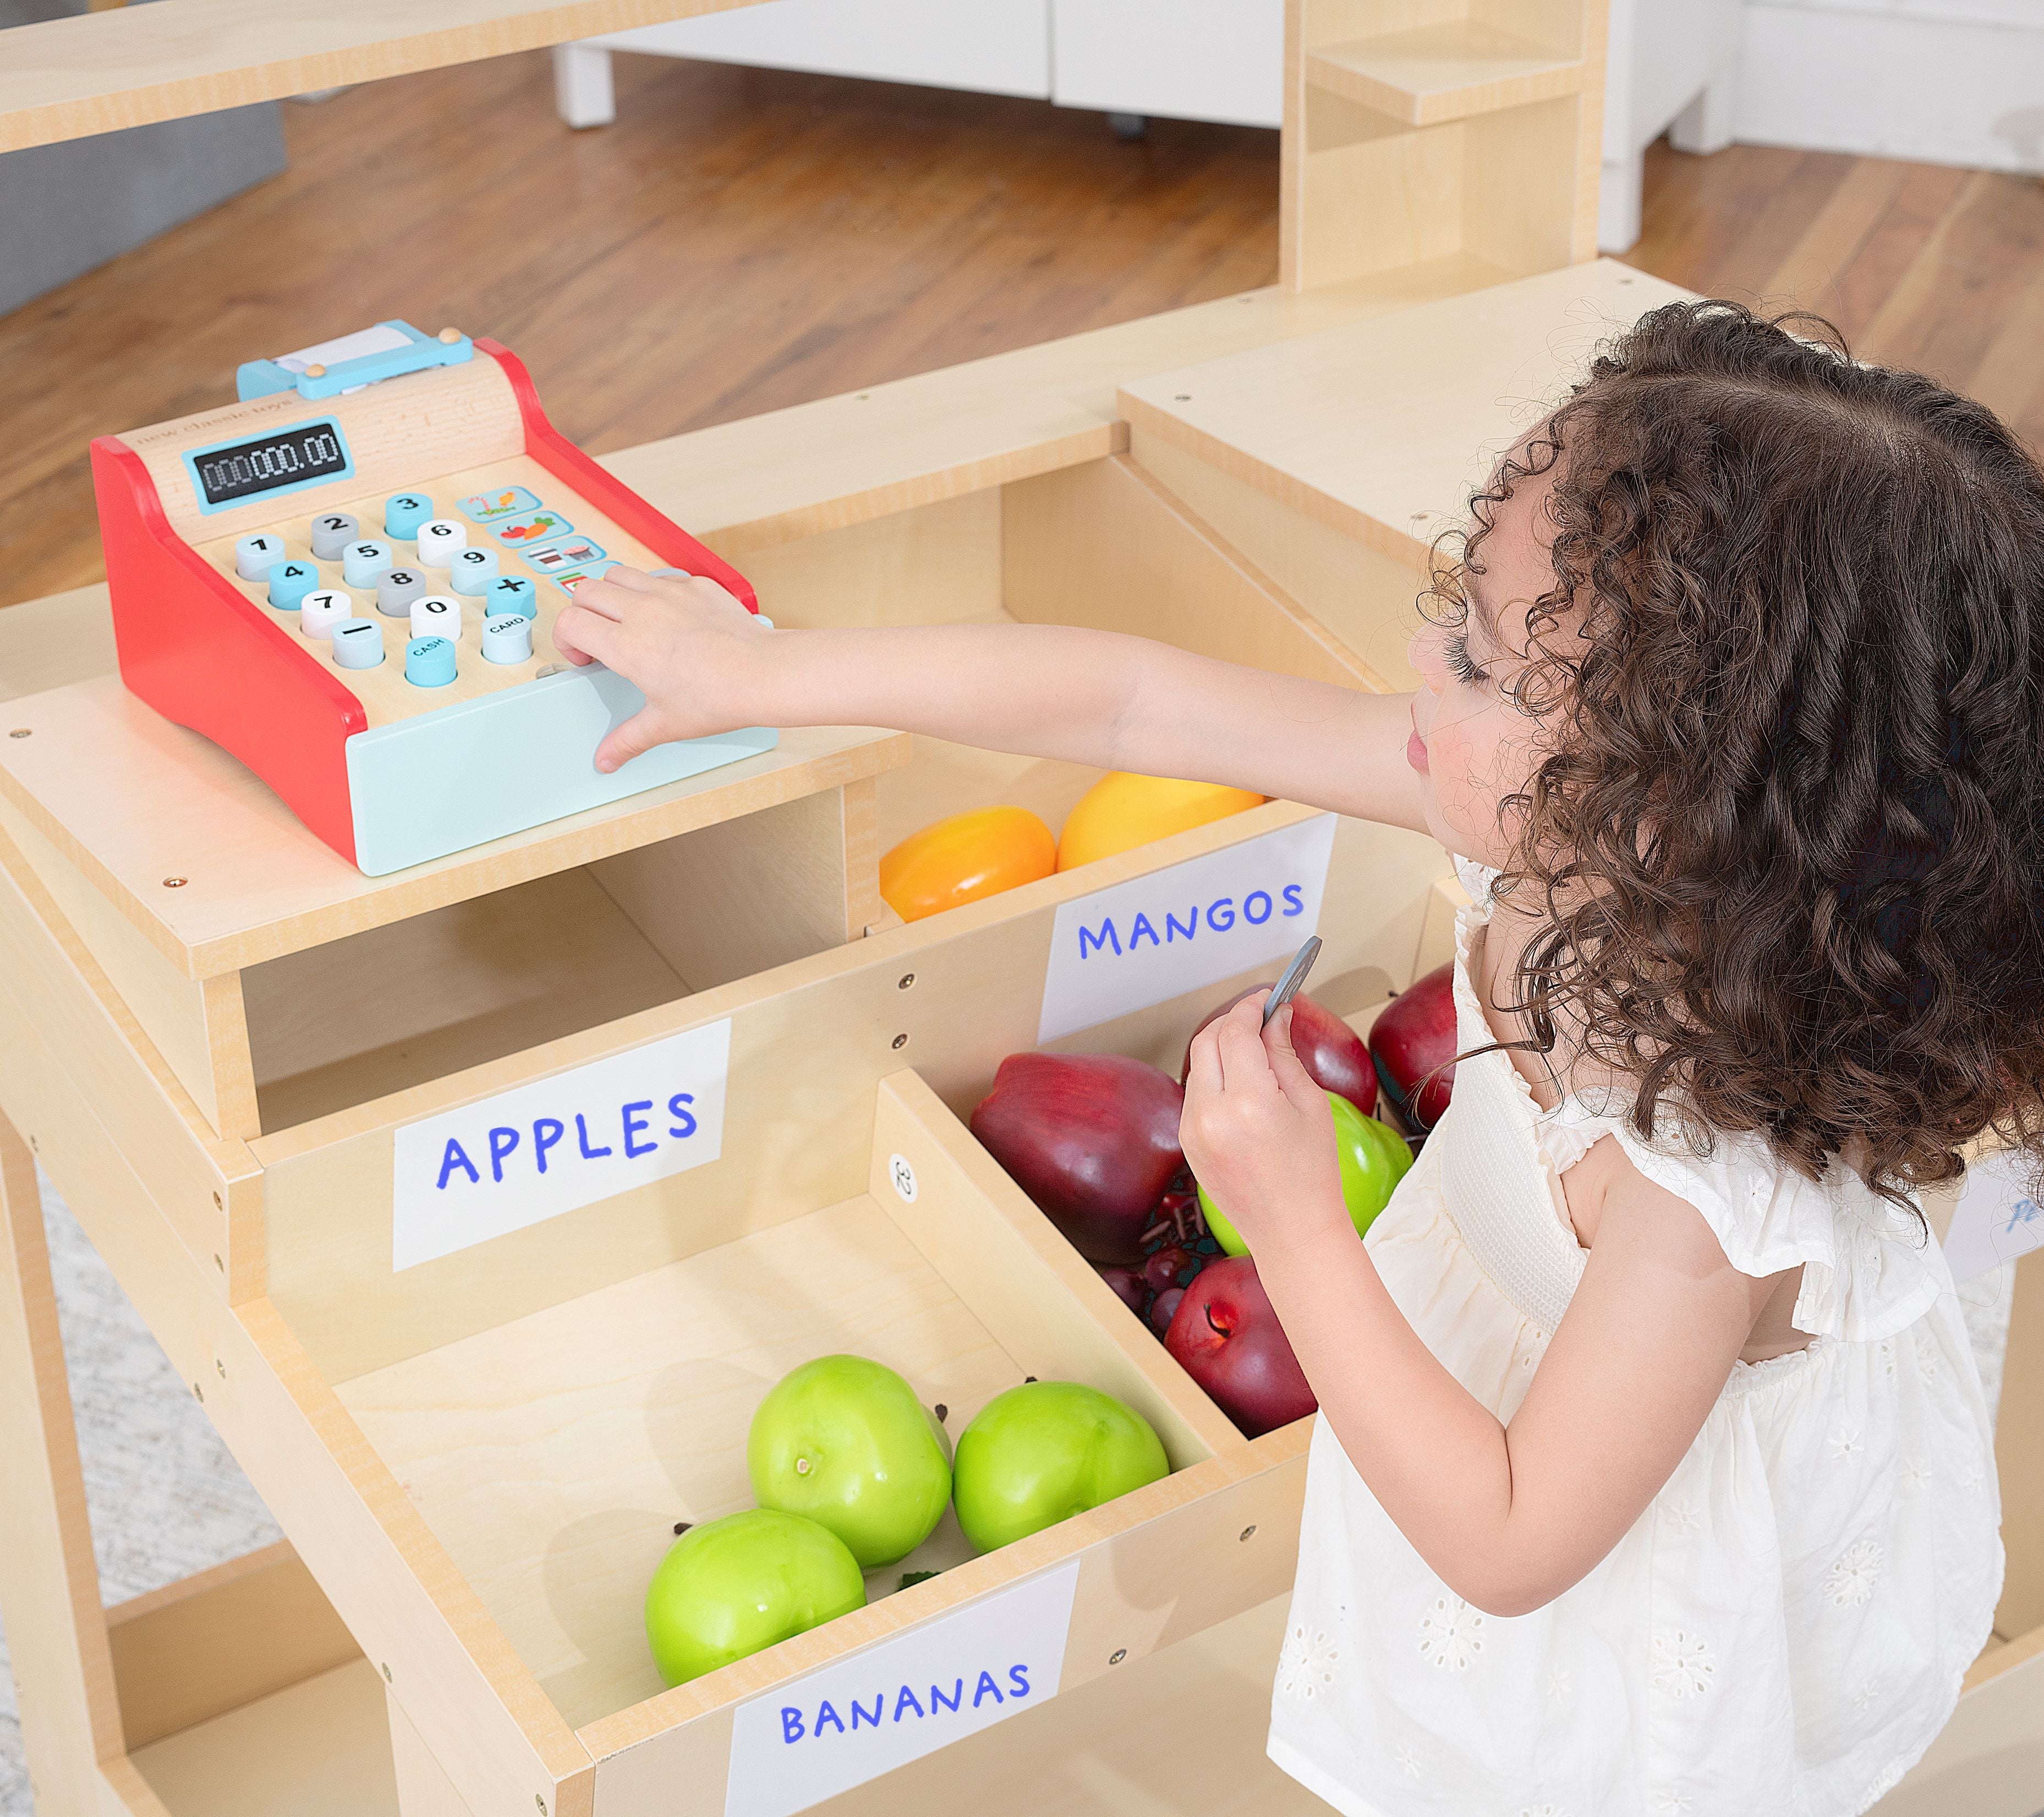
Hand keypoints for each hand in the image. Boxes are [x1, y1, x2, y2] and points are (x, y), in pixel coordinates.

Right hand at [551, 566, 776, 771]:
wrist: (764, 674)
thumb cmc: (718, 698)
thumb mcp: (665, 724)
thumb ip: (627, 740)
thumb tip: (605, 760)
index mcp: (627, 645)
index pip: (570, 621)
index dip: (566, 639)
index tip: (584, 657)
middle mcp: (643, 611)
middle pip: (586, 590)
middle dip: (583, 613)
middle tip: (600, 638)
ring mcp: (670, 592)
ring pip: (618, 574)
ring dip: (613, 594)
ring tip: (628, 621)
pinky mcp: (696, 585)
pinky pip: (659, 577)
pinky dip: (652, 591)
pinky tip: (669, 618)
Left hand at [1180, 994, 1347, 1262]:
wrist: (1292, 1231)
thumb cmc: (1312, 1173)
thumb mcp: (1308, 1104)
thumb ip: (1284, 1053)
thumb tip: (1277, 1015)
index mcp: (1248, 1102)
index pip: (1237, 1031)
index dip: (1251, 1006)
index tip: (1267, 998)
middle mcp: (1210, 1114)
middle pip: (1208, 1041)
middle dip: (1233, 1022)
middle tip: (1261, 1018)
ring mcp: (1192, 1130)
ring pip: (1198, 1065)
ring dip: (1221, 1048)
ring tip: (1255, 1051)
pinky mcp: (1186, 1142)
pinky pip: (1194, 1093)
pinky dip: (1214, 1077)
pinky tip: (1241, 1083)